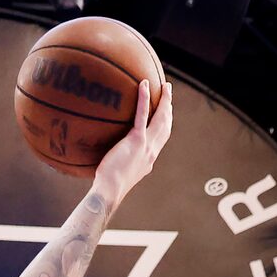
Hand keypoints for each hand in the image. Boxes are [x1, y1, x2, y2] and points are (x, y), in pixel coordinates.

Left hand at [92, 79, 173, 204]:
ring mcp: (146, 145)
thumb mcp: (118, 174)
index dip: (166, 123)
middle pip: (166, 125)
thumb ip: (119, 162)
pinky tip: (144, 84)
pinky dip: (144, 98)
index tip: (166, 112)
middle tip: (168, 92)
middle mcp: (152, 151)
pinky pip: (142, 115)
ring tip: (164, 85)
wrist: (109, 192)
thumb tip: (107, 158)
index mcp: (149, 159)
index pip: (162, 137)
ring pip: (160, 118)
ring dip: (164, 100)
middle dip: (169, 107)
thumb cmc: (108, 187)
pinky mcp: (136, 140)